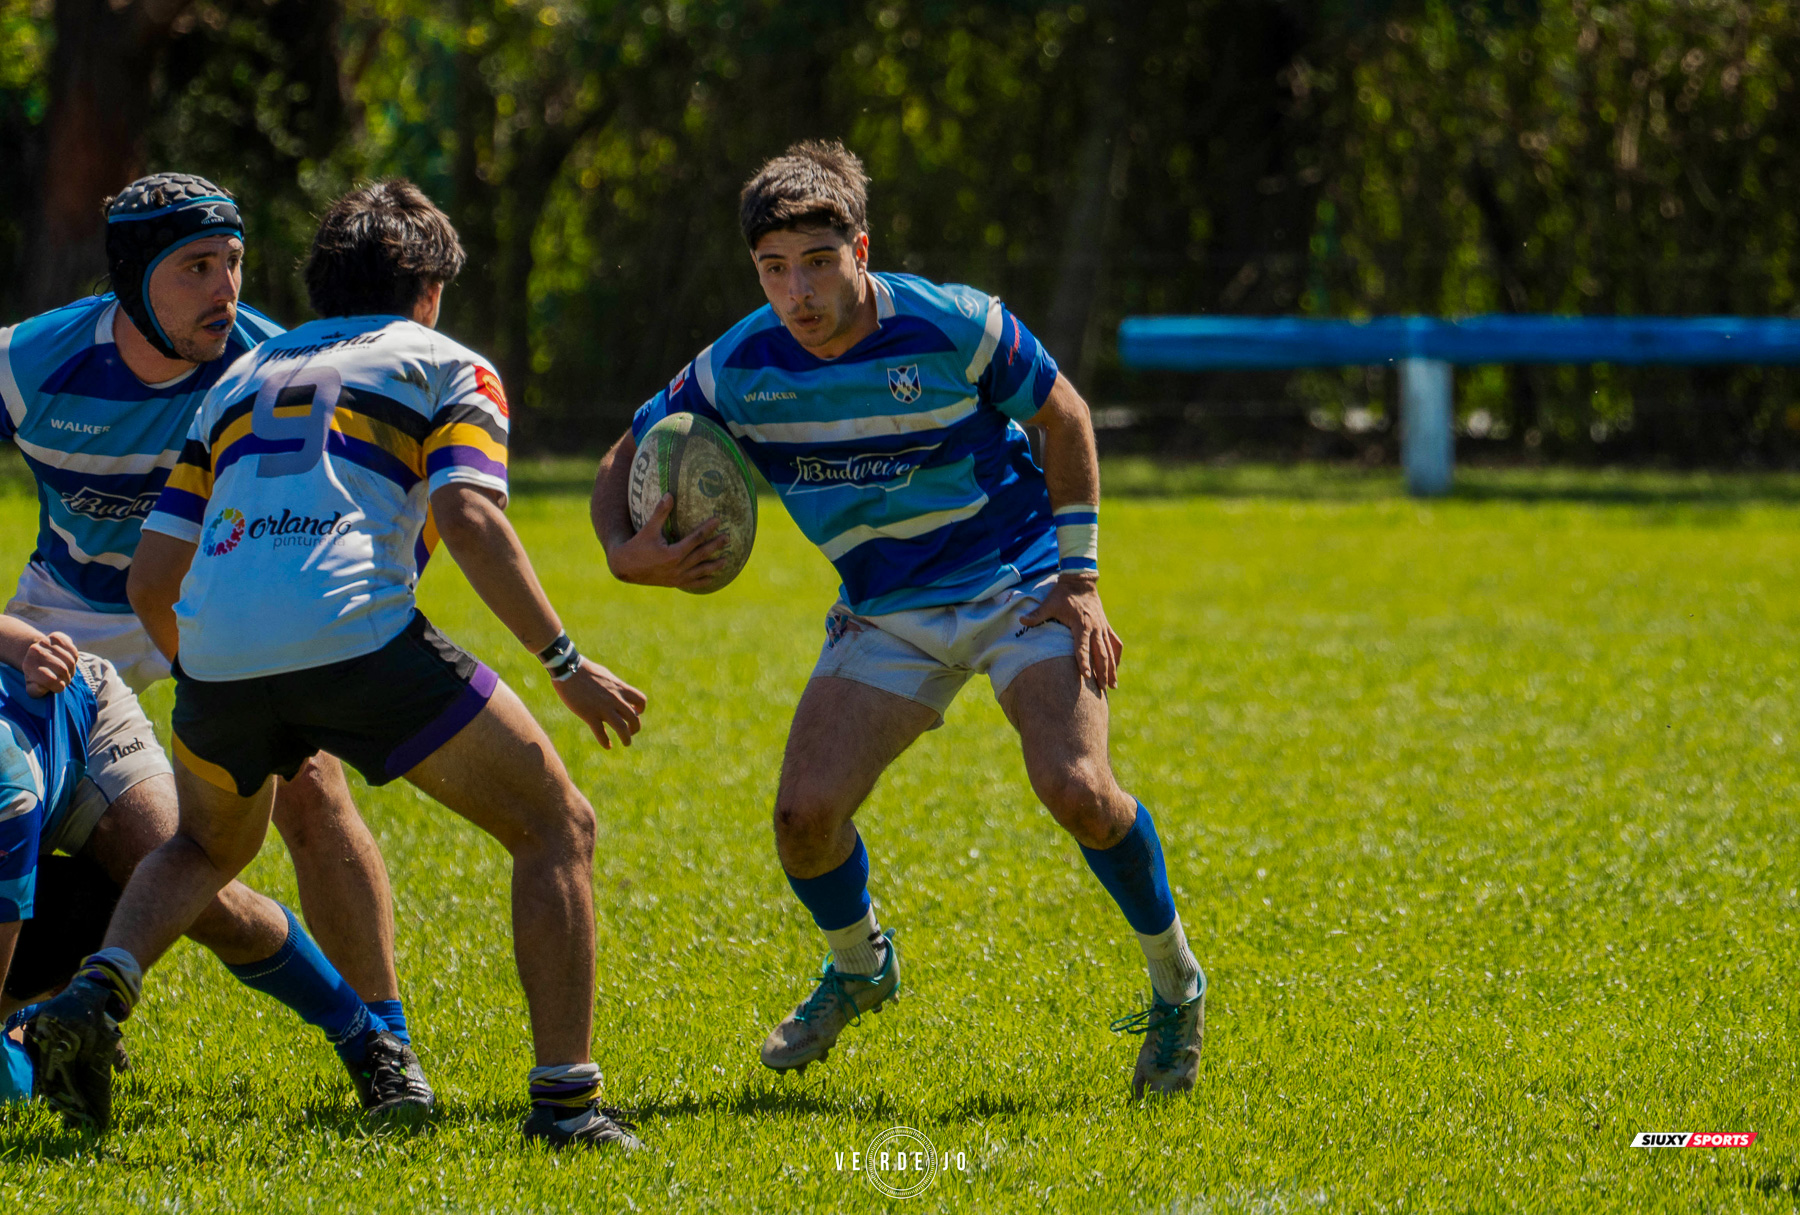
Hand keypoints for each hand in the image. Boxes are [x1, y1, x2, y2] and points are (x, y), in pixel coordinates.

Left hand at [22, 632, 78, 696]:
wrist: (37, 657)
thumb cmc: (38, 676)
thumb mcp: (33, 687)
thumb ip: (36, 691)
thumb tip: (41, 686)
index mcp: (28, 665)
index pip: (50, 679)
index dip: (58, 686)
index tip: (57, 686)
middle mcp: (35, 651)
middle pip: (63, 669)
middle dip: (67, 678)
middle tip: (64, 679)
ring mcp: (46, 642)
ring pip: (70, 661)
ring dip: (72, 669)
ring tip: (66, 671)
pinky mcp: (57, 636)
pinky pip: (73, 651)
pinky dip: (74, 658)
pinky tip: (67, 660)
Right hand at [553, 658, 647, 749]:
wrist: (568, 669)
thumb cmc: (585, 670)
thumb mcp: (605, 676)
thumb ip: (614, 686)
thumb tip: (618, 691)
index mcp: (619, 688)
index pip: (640, 700)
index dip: (641, 709)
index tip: (636, 713)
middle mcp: (615, 699)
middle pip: (634, 718)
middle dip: (636, 727)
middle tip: (631, 732)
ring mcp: (603, 708)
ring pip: (622, 728)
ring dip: (626, 738)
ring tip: (626, 743)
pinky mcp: (589, 715)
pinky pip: (601, 733)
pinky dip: (606, 742)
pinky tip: (608, 746)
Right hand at [606, 494, 729, 588]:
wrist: (625, 567)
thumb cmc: (636, 546)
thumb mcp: (648, 529)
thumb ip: (660, 513)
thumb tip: (669, 495)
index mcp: (672, 553)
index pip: (695, 539)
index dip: (708, 529)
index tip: (718, 521)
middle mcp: (677, 567)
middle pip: (701, 554)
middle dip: (715, 546)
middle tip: (728, 538)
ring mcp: (676, 577)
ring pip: (700, 571)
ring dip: (714, 566)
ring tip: (726, 560)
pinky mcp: (673, 583)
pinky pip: (692, 583)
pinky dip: (703, 581)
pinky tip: (712, 578)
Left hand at [1019, 575, 1123, 690]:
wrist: (1081, 581)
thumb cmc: (1063, 594)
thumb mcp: (1049, 603)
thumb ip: (1037, 614)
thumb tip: (1021, 620)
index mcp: (1081, 624)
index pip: (1082, 647)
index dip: (1084, 662)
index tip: (1086, 676)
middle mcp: (1095, 627)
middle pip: (1100, 653)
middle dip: (1102, 672)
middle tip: (1102, 689)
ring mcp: (1102, 627)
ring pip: (1110, 651)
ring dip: (1112, 668)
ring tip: (1113, 686)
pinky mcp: (1105, 626)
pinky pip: (1115, 643)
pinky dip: (1116, 655)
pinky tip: (1116, 667)